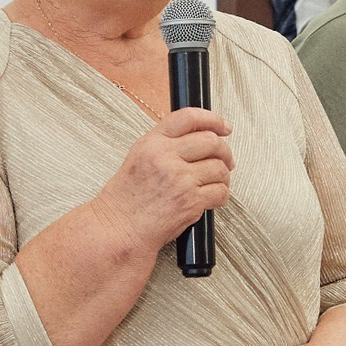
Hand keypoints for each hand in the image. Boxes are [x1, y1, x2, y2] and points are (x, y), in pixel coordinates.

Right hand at [99, 108, 232, 250]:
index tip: (224, 126)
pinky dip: (221, 195)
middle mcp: (166, 157)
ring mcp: (180, 179)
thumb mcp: (139, 158)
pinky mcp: (191, 201)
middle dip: (224, 151)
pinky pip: (220, 191)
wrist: (119, 228)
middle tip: (226, 160)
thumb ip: (165, 144)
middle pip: (211, 142)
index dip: (212, 119)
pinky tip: (213, 197)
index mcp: (152, 143)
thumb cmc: (126, 199)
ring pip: (219, 168)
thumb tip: (198, 137)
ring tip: (216, 181)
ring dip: (223, 176)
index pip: (188, 118)